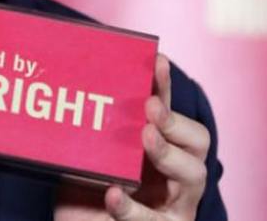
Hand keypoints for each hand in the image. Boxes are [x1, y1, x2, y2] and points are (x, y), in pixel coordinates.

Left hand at [55, 54, 209, 220]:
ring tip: (146, 136)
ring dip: (168, 152)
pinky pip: (155, 220)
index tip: (157, 60)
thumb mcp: (86, 159)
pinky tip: (113, 193)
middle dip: (175, 120)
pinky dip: (134, 207)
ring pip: (193, 174)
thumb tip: (68, 88)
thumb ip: (88, 134)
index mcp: (161, 151)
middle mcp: (177, 176)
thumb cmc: (84, 197)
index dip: (166, 88)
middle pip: (198, 141)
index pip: (171, 114)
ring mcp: (176, 206)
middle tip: (150, 106)